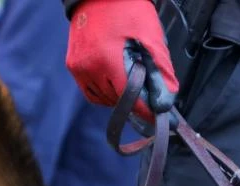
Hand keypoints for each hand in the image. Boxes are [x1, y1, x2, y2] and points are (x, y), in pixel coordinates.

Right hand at [66, 0, 178, 120]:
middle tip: (148, 92)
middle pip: (119, 102)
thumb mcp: (152, 41)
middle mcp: (89, 67)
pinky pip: (92, 92)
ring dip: (121, 97)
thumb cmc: (129, 12)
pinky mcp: (73, 66)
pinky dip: (107, 93)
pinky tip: (116, 82)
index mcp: (108, 61)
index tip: (161, 120)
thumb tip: (166, 104)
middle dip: (136, 100)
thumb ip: (161, 74)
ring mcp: (78, 68)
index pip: (131, 100)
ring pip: (105, 100)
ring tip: (131, 80)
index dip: (148, 112)